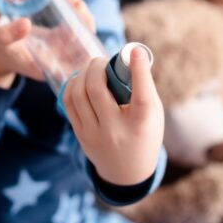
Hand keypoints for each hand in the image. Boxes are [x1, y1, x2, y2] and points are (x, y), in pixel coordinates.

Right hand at [0, 0, 95, 88]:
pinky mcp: (61, 37)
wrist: (0, 52)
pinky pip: (74, 21)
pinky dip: (73, 6)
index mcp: (52, 68)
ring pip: (82, 29)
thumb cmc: (1, 50)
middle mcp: (63, 59)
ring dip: (79, 8)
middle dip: (83, 19)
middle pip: (85, 41)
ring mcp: (64, 47)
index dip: (81, 42)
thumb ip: (10, 34)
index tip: (72, 27)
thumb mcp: (2, 42)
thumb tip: (26, 24)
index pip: (77, 59)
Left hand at [63, 46, 163, 185]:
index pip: (142, 96)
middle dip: (96, 66)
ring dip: (82, 74)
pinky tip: (81, 80)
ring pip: (78, 94)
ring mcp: (94, 134)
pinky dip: (73, 85)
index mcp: (141, 124)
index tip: (134, 51)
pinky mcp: (80, 135)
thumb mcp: (153, 114)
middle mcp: (116, 130)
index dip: (139, 70)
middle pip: (96, 89)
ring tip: (91, 69)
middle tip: (101, 60)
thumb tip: (128, 56)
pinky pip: (69, 102)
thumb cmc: (144, 133)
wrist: (127, 172)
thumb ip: (143, 87)